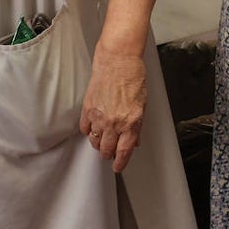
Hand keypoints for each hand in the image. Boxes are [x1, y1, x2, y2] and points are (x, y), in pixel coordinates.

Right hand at [80, 47, 147, 172]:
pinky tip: (93, 128)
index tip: (118, 167)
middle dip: (109, 154)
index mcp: (131, 122)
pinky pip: (85, 129)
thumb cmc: (134, 79)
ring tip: (103, 140)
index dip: (120, 163)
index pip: (124, 151)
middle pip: (106, 150)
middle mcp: (114, 122)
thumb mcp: (143, 104)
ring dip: (99, 144)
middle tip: (110, 153)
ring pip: (95, 142)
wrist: (118, 61)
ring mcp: (99, 117)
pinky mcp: (88, 109)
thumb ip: (137, 126)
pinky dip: (89, 131)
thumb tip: (135, 141)